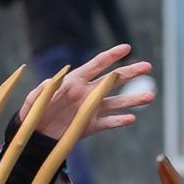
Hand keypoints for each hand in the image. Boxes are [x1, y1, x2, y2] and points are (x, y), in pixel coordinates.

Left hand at [25, 45, 155, 140]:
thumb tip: (55, 79)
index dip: (112, 55)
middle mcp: (87, 92)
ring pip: (116, 102)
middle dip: (130, 72)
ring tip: (150, 96)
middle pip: (113, 80)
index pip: (97, 64)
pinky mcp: (91, 126)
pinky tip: (131, 118)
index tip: (127, 47)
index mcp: (75, 81)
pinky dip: (119, 121)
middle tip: (148, 66)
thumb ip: (45, 89)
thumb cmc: (32, 113)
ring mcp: (91, 109)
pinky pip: (109, 122)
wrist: (35, 136)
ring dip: (133, 99)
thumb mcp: (35, 99)